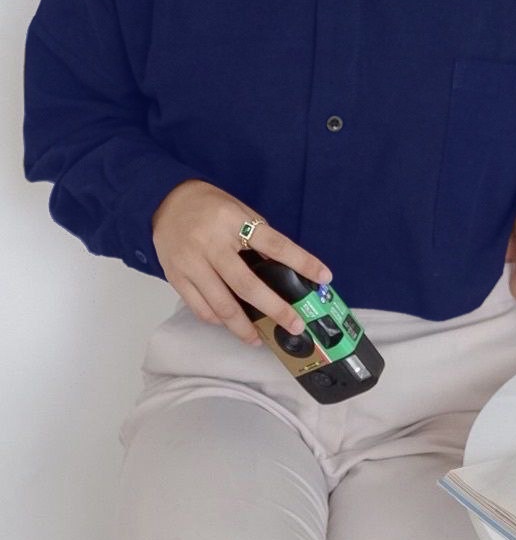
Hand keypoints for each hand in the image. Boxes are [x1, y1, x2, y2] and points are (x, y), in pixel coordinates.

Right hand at [151, 179, 332, 345]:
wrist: (166, 201)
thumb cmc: (210, 206)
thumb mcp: (240, 211)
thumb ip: (259, 238)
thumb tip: (284, 269)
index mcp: (234, 222)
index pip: (276, 245)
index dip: (302, 262)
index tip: (324, 276)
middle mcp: (212, 244)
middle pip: (248, 285)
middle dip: (275, 309)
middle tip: (296, 325)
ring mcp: (192, 263)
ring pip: (221, 305)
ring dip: (243, 327)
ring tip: (259, 338)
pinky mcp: (176, 277)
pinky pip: (200, 307)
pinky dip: (218, 320)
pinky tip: (232, 325)